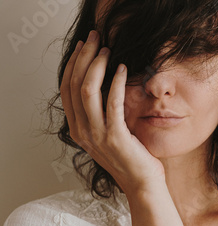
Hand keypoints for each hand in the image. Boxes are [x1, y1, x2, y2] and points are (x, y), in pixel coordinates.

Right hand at [60, 30, 165, 196]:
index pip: (66, 91)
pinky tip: (122, 69)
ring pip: (88, 90)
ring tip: (107, 51)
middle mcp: (83, 133)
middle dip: (83, 57)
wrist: (142, 185)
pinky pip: (112, 102)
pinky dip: (116, 82)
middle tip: (95, 40)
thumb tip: (100, 86)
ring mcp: (98, 136)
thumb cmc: (129, 159)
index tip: (83, 48)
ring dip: (97, 65)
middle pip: (74, 85)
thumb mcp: (106, 136)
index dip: (72, 65)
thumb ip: (98, 116)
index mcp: (78, 131)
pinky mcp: (116, 137)